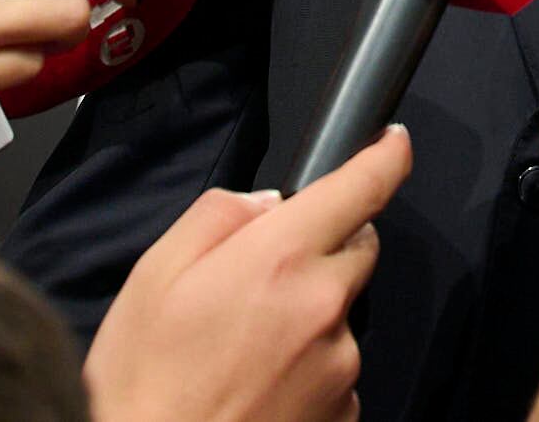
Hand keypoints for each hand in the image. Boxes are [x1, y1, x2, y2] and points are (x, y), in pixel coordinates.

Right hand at [87, 127, 409, 421]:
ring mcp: (340, 366)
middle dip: (325, 247)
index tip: (393, 144)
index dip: (385, 156)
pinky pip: (336, 371)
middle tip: (263, 280)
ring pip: (341, 315)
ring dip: (310, 318)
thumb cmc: (146, 386)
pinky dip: (308, 370)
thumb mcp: (154, 277)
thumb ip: (217, 218)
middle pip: (358, 249)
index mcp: (280, 261)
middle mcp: (324, 309)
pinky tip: (259, 386)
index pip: (361, 188)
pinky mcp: (343, 412)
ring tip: (243, 352)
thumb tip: (265, 204)